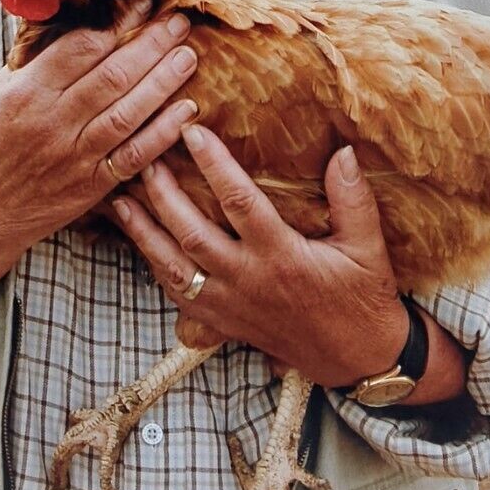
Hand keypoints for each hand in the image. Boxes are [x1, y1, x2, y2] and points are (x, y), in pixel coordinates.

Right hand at [0, 0, 199, 252]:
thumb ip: (37, 61)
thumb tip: (78, 22)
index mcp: (26, 92)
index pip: (81, 48)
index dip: (118, 23)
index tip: (143, 5)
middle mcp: (51, 122)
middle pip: (113, 75)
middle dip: (151, 45)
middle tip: (179, 22)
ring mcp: (73, 157)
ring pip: (129, 112)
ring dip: (164, 82)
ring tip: (188, 56)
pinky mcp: (89, 187)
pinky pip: (134, 156)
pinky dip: (163, 133)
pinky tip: (186, 111)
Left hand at [111, 127, 411, 388]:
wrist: (356, 358)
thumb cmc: (362, 297)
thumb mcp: (368, 246)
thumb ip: (353, 198)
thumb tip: (342, 152)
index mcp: (283, 256)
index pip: (240, 202)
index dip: (214, 164)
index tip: (193, 132)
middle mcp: (249, 280)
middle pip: (192, 234)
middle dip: (162, 196)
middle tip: (146, 159)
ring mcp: (230, 305)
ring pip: (173, 268)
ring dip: (144, 233)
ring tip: (121, 201)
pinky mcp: (222, 323)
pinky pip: (177, 296)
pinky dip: (154, 268)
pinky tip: (140, 244)